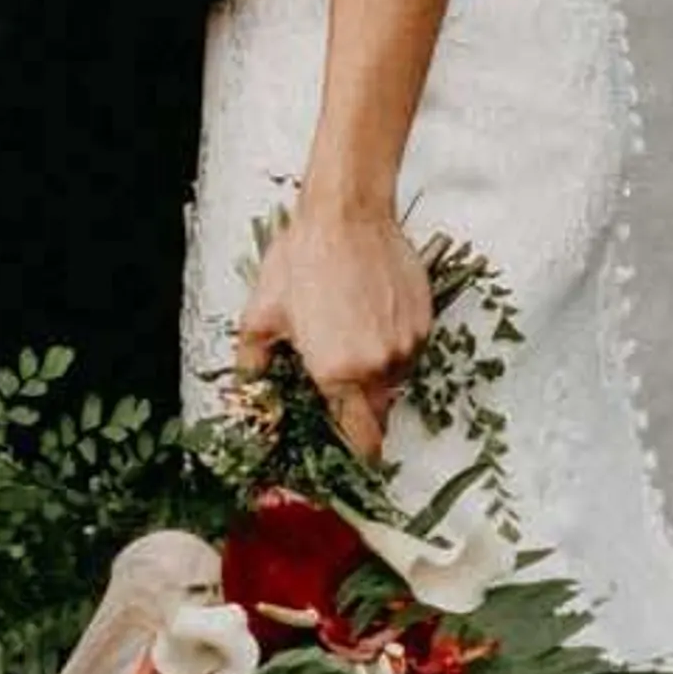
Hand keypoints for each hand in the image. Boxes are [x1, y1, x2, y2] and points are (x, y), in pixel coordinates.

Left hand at [232, 194, 431, 465]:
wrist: (347, 214)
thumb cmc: (303, 260)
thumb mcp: (261, 316)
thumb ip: (253, 367)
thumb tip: (248, 396)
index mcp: (337, 373)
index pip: (358, 439)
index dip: (354, 454)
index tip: (350, 460)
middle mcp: (379, 365)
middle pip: (379, 415)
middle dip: (361, 414)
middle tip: (341, 392)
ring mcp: (407, 343)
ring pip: (395, 381)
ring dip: (376, 377)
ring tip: (351, 340)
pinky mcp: (424, 321)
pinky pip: (410, 351)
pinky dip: (392, 346)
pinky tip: (369, 318)